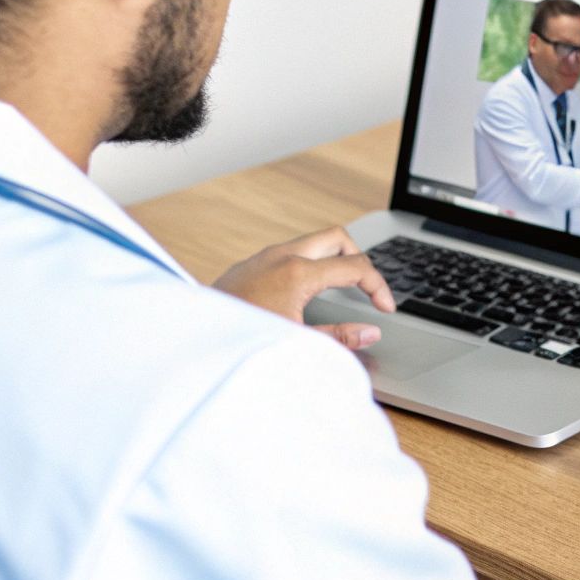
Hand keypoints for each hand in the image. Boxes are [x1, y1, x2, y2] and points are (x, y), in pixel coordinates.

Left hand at [211, 225, 395, 349]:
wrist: (194, 337)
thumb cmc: (242, 340)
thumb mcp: (297, 342)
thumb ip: (339, 337)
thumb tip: (371, 333)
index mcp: (299, 273)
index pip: (356, 267)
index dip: (378, 287)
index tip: (385, 309)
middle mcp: (283, 256)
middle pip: (338, 237)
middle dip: (359, 258)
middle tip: (366, 287)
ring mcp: (265, 256)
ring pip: (313, 242)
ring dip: (333, 260)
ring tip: (341, 290)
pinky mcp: (251, 263)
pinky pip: (290, 252)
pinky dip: (309, 264)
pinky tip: (306, 294)